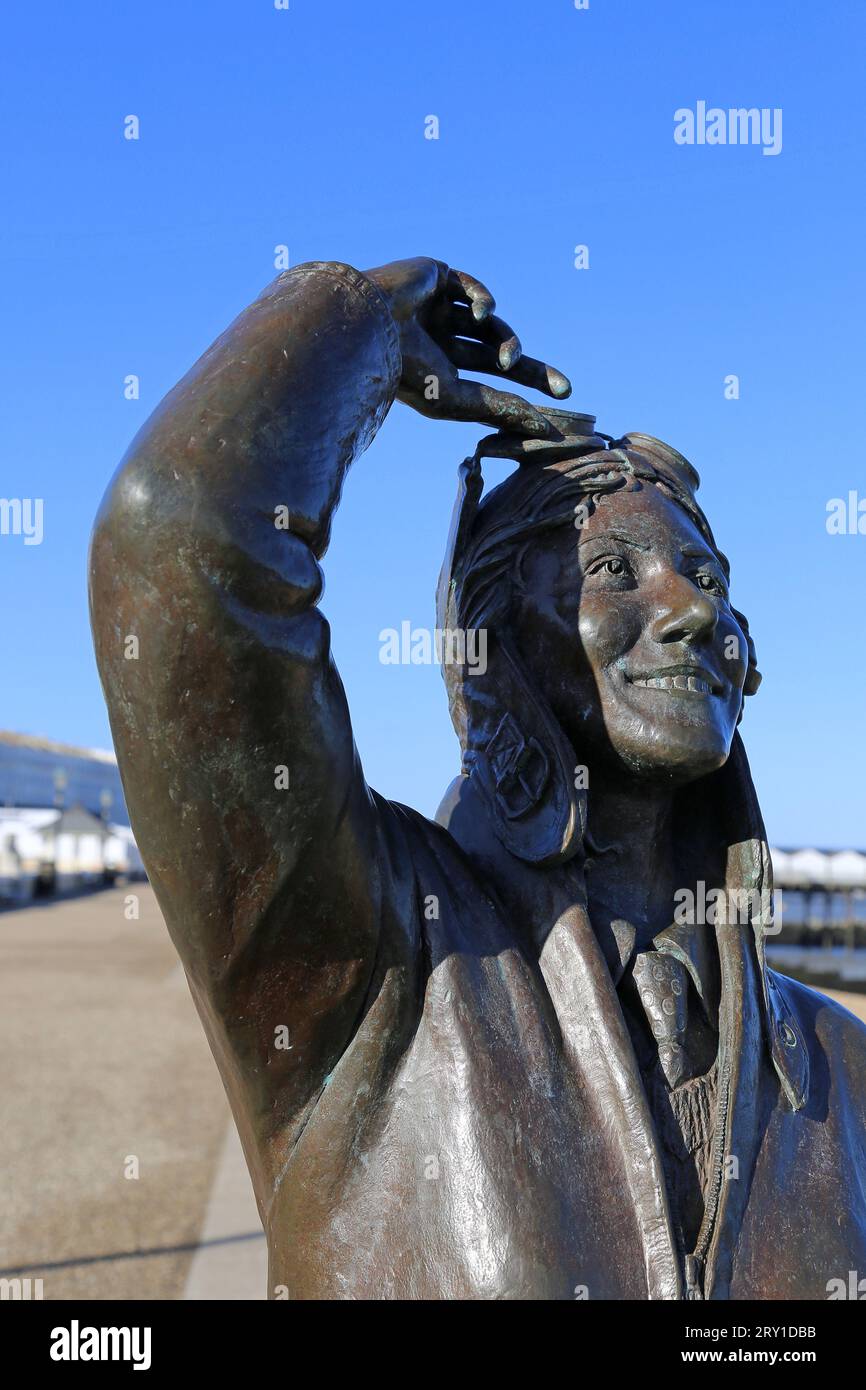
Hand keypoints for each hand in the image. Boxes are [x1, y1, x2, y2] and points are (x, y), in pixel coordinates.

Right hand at [364, 257, 570, 435]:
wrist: (364, 327)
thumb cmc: (404, 372)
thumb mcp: (455, 398)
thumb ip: (497, 409)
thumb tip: (543, 429)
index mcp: (436, 371)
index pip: (487, 384)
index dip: (519, 396)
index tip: (553, 413)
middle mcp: (437, 340)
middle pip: (496, 354)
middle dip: (530, 371)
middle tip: (565, 390)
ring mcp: (436, 308)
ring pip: (489, 325)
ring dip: (507, 343)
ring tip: (507, 360)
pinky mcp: (435, 277)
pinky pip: (473, 289)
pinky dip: (485, 303)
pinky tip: (483, 316)